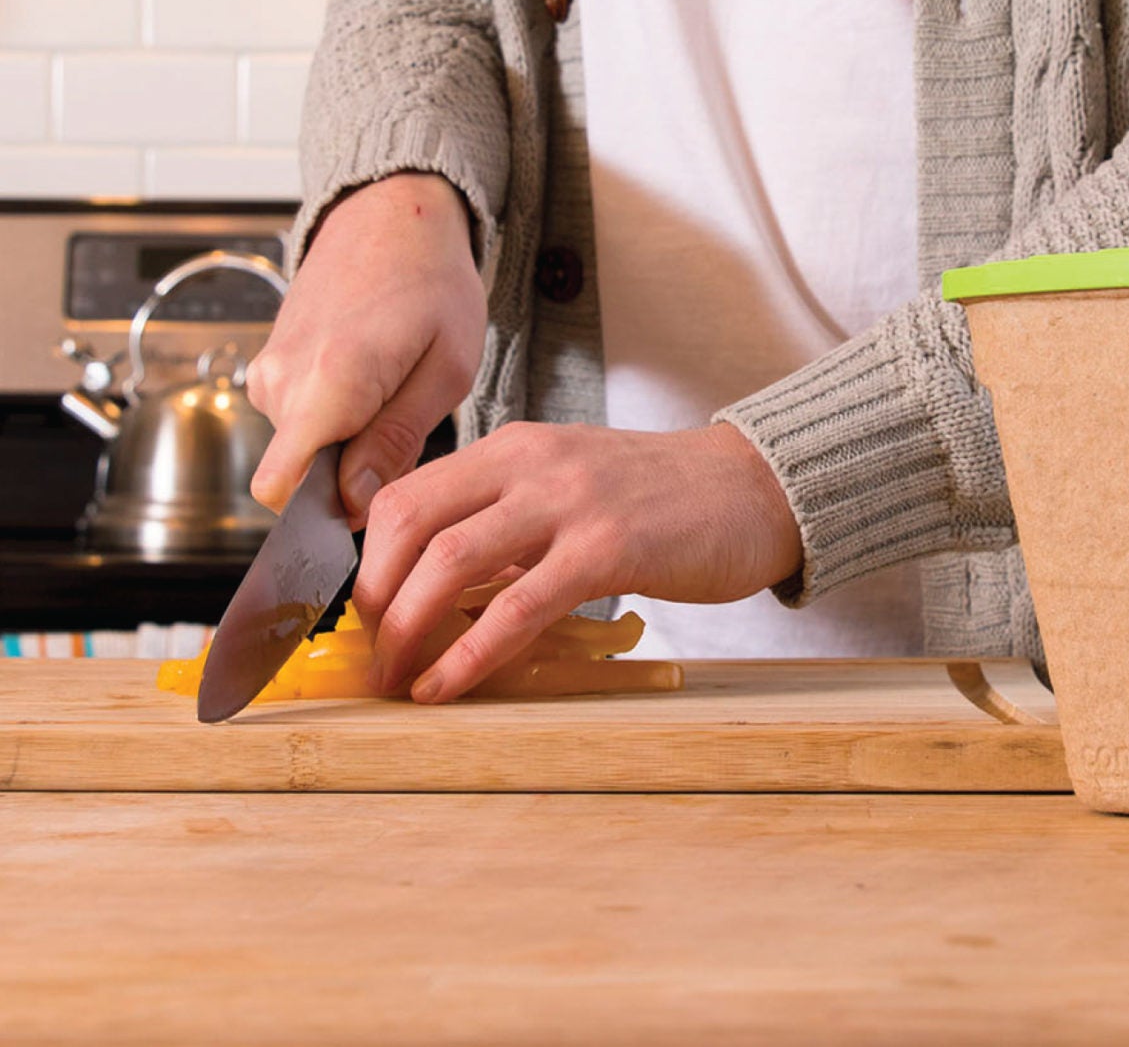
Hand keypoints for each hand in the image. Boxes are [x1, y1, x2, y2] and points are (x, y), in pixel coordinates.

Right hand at [246, 172, 484, 524]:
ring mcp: (268, 372)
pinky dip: (337, 418)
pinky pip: (300, 422)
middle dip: (355, 474)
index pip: (284, 489)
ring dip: (350, 442)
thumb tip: (355, 504)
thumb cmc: (432, 285)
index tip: (375, 506)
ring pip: (304, 451)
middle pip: (304, 476)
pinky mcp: (268, 367)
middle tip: (411, 424)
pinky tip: (376, 380)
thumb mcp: (447, 370)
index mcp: (328, 383)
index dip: (329, 514)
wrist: (392, 217)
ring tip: (397, 390)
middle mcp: (281, 381)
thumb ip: (396, 440)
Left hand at [353, 421, 803, 702]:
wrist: (757, 488)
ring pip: (450, 561)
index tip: (367, 613)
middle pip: (411, 523)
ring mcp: (569, 504)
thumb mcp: (574, 486)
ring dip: (409, 627)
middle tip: (373, 652)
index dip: (370, 561)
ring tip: (397, 677)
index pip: (407, 494)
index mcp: (515, 448)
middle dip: (376, 598)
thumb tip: (446, 589)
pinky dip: (470, 653)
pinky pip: (518, 607)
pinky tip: (448, 684)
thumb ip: (512, 521)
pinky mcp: (608, 549)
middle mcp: (532, 464)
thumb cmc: (669, 499)